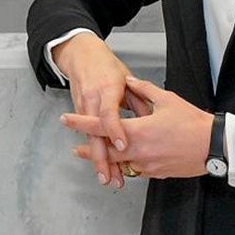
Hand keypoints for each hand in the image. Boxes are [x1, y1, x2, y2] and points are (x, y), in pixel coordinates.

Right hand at [51, 33, 133, 188]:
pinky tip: (103, 166)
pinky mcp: (80, 114)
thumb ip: (140, 100)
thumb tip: (154, 120)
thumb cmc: (105, 66)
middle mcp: (92, 100)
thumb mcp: (126, 79)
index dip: (115, 132)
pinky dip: (96, 152)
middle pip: (95, 135)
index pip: (109, 114)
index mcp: (106, 89)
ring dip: (98, 161)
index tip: (124, 147)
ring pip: (90, 140)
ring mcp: (83, 108)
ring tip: (108, 178)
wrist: (81, 57)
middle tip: (111, 177)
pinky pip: (89, 137)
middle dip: (102, 158)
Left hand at [63, 76, 212, 179]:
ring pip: (120, 164)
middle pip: (104, 152)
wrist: (215, 147)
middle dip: (88, 149)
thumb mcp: (166, 100)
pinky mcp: (157, 173)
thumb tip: (129, 81)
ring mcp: (147, 165)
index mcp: (137, 131)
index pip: (101, 126)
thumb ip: (143, 89)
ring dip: (107, 160)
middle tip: (75, 147)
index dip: (81, 123)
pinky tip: (125, 161)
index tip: (66, 120)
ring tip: (97, 156)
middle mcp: (138, 151)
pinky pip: (136, 170)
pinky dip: (127, 165)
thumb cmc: (192, 123)